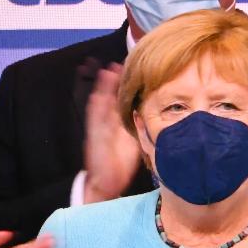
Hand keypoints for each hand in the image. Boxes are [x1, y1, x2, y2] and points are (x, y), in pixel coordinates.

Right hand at [84, 62, 140, 202]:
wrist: (106, 183)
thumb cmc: (120, 165)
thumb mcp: (134, 143)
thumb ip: (141, 129)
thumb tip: (153, 117)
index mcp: (118, 125)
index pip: (123, 102)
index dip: (127, 88)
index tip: (135, 73)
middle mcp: (108, 123)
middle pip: (111, 98)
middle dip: (114, 82)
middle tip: (120, 65)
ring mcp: (99, 128)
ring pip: (101, 103)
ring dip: (103, 88)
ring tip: (108, 72)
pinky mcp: (94, 136)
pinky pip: (94, 119)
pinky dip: (96, 106)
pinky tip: (98, 94)